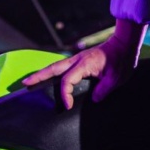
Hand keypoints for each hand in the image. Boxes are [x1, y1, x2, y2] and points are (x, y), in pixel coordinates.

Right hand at [22, 19, 145, 109]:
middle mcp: (78, 59)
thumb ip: (103, 90)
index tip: (68, 106)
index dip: (65, 94)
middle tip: (25, 82)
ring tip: (31, 80)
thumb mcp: (116, 78)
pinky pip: (62, 66)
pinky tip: (49, 76)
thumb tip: (93, 99)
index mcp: (84, 64)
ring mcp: (78, 58)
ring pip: (56, 66)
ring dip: (43, 72)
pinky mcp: (80, 60)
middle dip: (39, 76)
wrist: (124, 43)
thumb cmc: (121, 59)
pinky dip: (52, 71)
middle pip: (53, 68)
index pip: (67, 81)